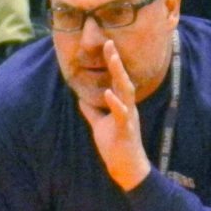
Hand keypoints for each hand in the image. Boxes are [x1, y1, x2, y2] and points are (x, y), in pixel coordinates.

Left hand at [78, 40, 150, 190]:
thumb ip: (92, 110)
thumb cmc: (115, 145)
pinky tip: (107, 93)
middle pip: (123, 79)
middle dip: (116, 61)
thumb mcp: (100, 124)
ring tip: (113, 59)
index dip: (113, 62)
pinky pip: (121, 113)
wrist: (126, 167)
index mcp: (122, 104)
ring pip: (125, 91)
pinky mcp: (126, 129)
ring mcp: (128, 117)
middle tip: (109, 43)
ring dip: (119, 74)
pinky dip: (114, 102)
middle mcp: (128, 106)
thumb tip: (81, 98)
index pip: (117, 79)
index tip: (107, 44)